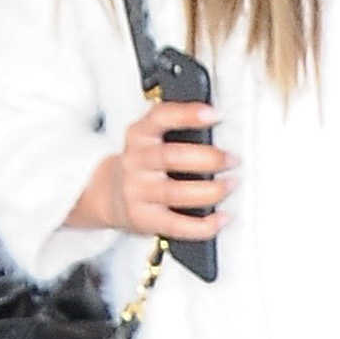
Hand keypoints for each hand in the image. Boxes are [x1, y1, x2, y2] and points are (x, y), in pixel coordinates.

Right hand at [67, 97, 235, 240]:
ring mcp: (137, 191)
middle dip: (208, 158)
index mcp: (139, 135)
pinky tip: (221, 218)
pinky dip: (203, 225)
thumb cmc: (142, 165)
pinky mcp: (144, 219)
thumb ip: (176, 128)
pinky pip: (176, 224)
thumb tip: (219, 125)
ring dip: (210, 190)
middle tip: (233, 159)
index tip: (214, 114)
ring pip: (176, 192)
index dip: (187, 114)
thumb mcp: (149, 138)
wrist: (107, 194)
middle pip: (171, 157)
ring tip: (231, 184)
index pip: (160, 117)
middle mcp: (135, 161)